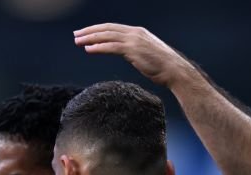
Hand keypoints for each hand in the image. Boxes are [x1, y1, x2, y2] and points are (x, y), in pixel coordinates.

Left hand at [74, 24, 195, 87]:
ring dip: (90, 38)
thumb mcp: (147, 54)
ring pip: (107, 36)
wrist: (174, 70)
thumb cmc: (162, 66)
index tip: (86, 33)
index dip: (98, 29)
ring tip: (78, 41)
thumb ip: (135, 50)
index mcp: (138, 32)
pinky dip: (98, 47)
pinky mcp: (133, 50)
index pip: (113, 28)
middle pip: (107, 29)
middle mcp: (135, 33)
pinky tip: (88, 50)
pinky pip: (111, 47)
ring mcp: (134, 40)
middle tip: (76, 35)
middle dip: (90, 31)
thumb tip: (126, 53)